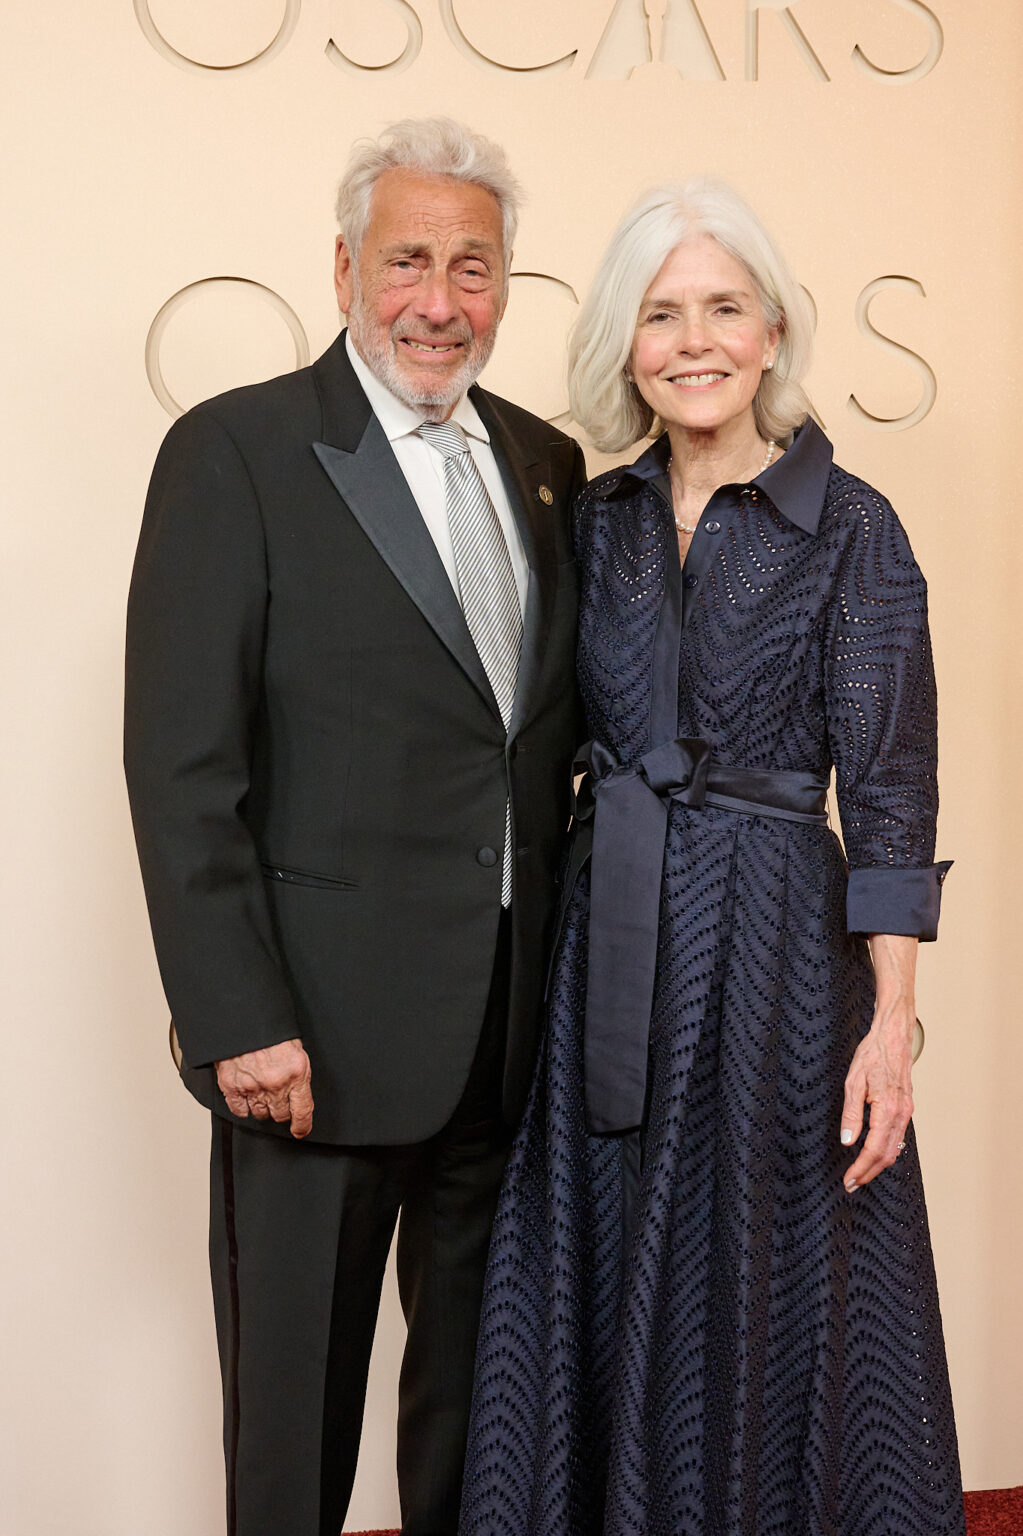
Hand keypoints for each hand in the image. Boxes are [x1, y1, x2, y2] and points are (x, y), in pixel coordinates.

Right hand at [215, 1038, 313, 1138]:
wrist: (244, 1017)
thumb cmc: (270, 1030)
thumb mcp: (295, 1048)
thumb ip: (297, 1073)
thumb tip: (298, 1096)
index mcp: (296, 1072)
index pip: (303, 1110)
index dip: (302, 1125)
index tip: (301, 1131)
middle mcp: (275, 1084)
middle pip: (281, 1114)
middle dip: (281, 1109)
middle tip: (278, 1098)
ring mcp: (252, 1087)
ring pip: (261, 1114)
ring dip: (263, 1107)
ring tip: (262, 1092)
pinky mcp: (232, 1087)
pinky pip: (239, 1110)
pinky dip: (243, 1107)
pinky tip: (246, 1097)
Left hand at [839, 934, 917, 1191]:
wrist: (894, 1034)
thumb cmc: (873, 1053)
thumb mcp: (854, 1080)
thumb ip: (851, 1113)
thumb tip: (848, 1141)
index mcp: (888, 1109)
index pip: (874, 1149)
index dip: (861, 1169)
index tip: (848, 1181)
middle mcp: (901, 1114)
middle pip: (887, 1155)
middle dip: (869, 1173)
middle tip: (851, 1185)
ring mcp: (906, 1111)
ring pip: (894, 1148)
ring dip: (877, 1164)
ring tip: (860, 1174)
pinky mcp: (906, 1107)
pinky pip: (898, 1136)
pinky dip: (887, 1151)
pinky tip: (875, 1154)